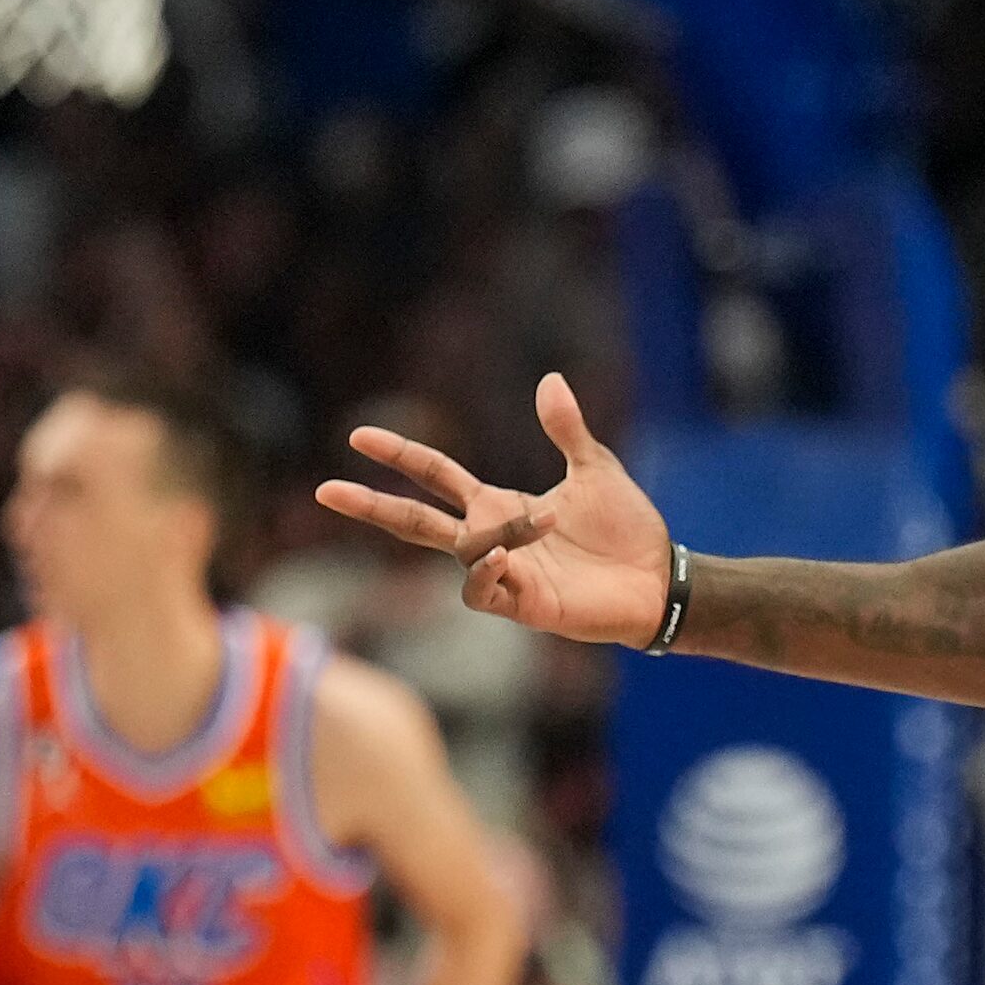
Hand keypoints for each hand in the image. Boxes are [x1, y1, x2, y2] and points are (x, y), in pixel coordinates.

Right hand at [315, 373, 672, 644]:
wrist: (658, 578)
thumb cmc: (624, 528)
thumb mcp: (595, 467)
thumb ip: (566, 428)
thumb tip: (549, 380)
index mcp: (498, 505)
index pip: (434, 475)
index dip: (399, 455)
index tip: (358, 437)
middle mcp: (489, 538)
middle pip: (415, 521)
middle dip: (371, 506)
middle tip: (326, 490)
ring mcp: (503, 574)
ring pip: (457, 553)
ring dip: (488, 534)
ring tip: (546, 521)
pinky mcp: (522, 604)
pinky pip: (482, 592)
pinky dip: (485, 571)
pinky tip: (504, 554)